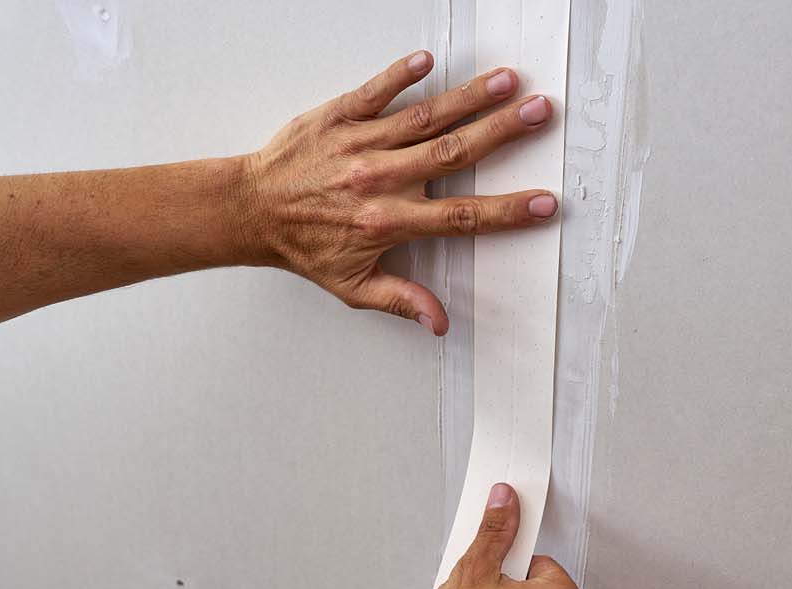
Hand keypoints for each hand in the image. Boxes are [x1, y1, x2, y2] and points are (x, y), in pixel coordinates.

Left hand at [240, 51, 557, 334]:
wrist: (249, 211)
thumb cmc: (301, 245)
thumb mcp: (351, 286)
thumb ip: (400, 300)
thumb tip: (438, 322)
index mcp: (388, 222)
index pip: (461, 217)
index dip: (506, 212)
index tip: (542, 204)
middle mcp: (379, 180)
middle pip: (453, 153)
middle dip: (502, 132)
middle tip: (540, 112)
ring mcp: (359, 144)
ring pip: (423, 118)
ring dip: (468, 98)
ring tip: (506, 81)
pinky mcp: (337, 117)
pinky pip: (374, 92)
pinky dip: (400, 76)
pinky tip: (429, 61)